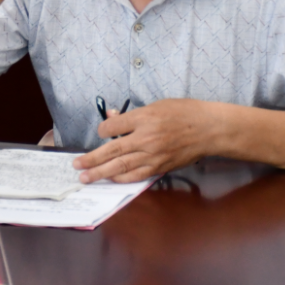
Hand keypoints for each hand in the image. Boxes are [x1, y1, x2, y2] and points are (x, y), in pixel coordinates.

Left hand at [73, 99, 218, 183]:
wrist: (208, 129)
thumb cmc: (184, 112)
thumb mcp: (157, 105)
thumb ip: (133, 115)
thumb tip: (112, 118)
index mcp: (145, 118)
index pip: (114, 127)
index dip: (103, 130)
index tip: (100, 132)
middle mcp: (146, 138)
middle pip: (112, 150)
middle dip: (92, 159)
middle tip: (76, 164)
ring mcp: (153, 155)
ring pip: (121, 167)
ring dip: (101, 173)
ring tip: (86, 177)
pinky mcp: (160, 167)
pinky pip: (136, 175)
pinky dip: (121, 178)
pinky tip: (110, 179)